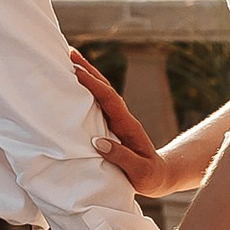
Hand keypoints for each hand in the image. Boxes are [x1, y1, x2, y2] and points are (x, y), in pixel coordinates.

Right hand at [68, 47, 169, 190]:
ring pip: (102, 92)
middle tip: (69, 52)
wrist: (161, 177)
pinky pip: (98, 103)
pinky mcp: (112, 125)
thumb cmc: (151, 177)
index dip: (93, 85)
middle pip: (105, 88)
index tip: (76, 72)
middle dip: (88, 70)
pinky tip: (76, 85)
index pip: (109, 100)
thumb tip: (98, 142)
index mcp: (128, 126)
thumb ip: (122, 158)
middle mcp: (123, 118)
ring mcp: (118, 120)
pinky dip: (88, 90)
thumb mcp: (140, 173)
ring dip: (88, 75)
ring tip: (70, 59)